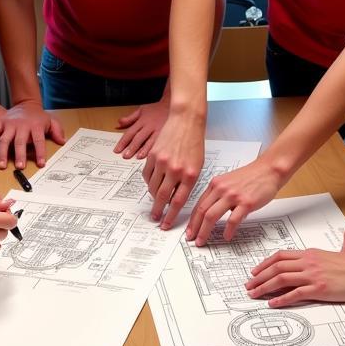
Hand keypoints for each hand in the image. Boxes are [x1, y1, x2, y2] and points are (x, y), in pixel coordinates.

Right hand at [0, 99, 65, 169]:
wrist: (26, 104)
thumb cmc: (38, 117)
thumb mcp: (51, 121)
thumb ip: (57, 131)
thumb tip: (62, 141)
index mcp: (35, 126)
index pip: (39, 140)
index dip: (40, 152)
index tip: (41, 164)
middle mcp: (21, 125)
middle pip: (20, 141)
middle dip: (19, 155)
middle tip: (19, 167)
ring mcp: (8, 125)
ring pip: (3, 139)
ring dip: (2, 153)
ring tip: (2, 165)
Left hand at [114, 97, 169, 159]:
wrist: (174, 103)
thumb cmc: (157, 109)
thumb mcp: (141, 110)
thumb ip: (129, 119)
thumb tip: (118, 124)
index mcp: (142, 121)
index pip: (130, 133)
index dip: (123, 142)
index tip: (117, 150)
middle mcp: (149, 126)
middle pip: (139, 137)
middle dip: (131, 147)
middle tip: (125, 156)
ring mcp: (159, 130)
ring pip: (150, 140)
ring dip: (144, 149)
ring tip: (138, 156)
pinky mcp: (168, 133)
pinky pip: (162, 141)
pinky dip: (157, 148)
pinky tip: (155, 154)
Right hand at [142, 111, 205, 227]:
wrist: (186, 122)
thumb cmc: (194, 143)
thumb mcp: (197, 165)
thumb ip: (187, 182)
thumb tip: (175, 198)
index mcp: (190, 174)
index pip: (178, 201)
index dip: (171, 216)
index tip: (166, 224)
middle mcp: (175, 170)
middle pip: (162, 197)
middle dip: (157, 210)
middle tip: (155, 218)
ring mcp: (162, 162)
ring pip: (153, 187)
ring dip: (153, 196)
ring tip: (155, 201)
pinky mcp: (153, 156)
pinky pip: (147, 175)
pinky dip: (149, 182)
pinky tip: (153, 184)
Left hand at [185, 157, 282, 245]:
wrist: (269, 169)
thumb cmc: (252, 176)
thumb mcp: (229, 181)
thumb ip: (219, 195)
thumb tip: (212, 210)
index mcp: (216, 184)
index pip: (199, 204)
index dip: (192, 220)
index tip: (190, 230)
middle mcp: (221, 189)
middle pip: (202, 211)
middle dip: (194, 228)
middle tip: (191, 239)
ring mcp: (233, 196)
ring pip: (212, 216)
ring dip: (205, 231)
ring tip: (203, 240)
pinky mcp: (246, 203)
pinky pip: (233, 220)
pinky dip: (228, 230)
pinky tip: (227, 236)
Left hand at [245, 248, 344, 306]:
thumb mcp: (327, 258)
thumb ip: (313, 261)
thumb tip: (300, 268)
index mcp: (309, 254)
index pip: (280, 256)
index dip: (264, 264)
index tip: (255, 271)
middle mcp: (308, 263)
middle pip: (276, 267)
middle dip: (259, 277)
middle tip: (249, 285)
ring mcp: (312, 276)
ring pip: (281, 279)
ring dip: (264, 287)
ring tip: (254, 294)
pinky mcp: (318, 289)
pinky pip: (294, 294)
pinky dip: (281, 299)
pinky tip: (272, 303)